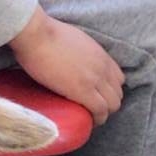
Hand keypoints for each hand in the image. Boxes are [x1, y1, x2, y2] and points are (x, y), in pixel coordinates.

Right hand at [9, 6, 123, 125]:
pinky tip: (88, 121)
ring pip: (113, 105)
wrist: (36, 34)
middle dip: (108, 104)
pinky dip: (97, 119)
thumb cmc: (45, 34)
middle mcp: (103, 67)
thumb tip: (70, 58)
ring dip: (103, 113)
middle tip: (92, 109)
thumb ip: (79, 51)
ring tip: (89, 116)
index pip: (118, 78)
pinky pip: (100, 111)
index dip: (109, 90)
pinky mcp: (82, 91)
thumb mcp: (73, 40)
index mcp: (100, 55)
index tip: (98, 96)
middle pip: (118, 94)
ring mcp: (94, 79)